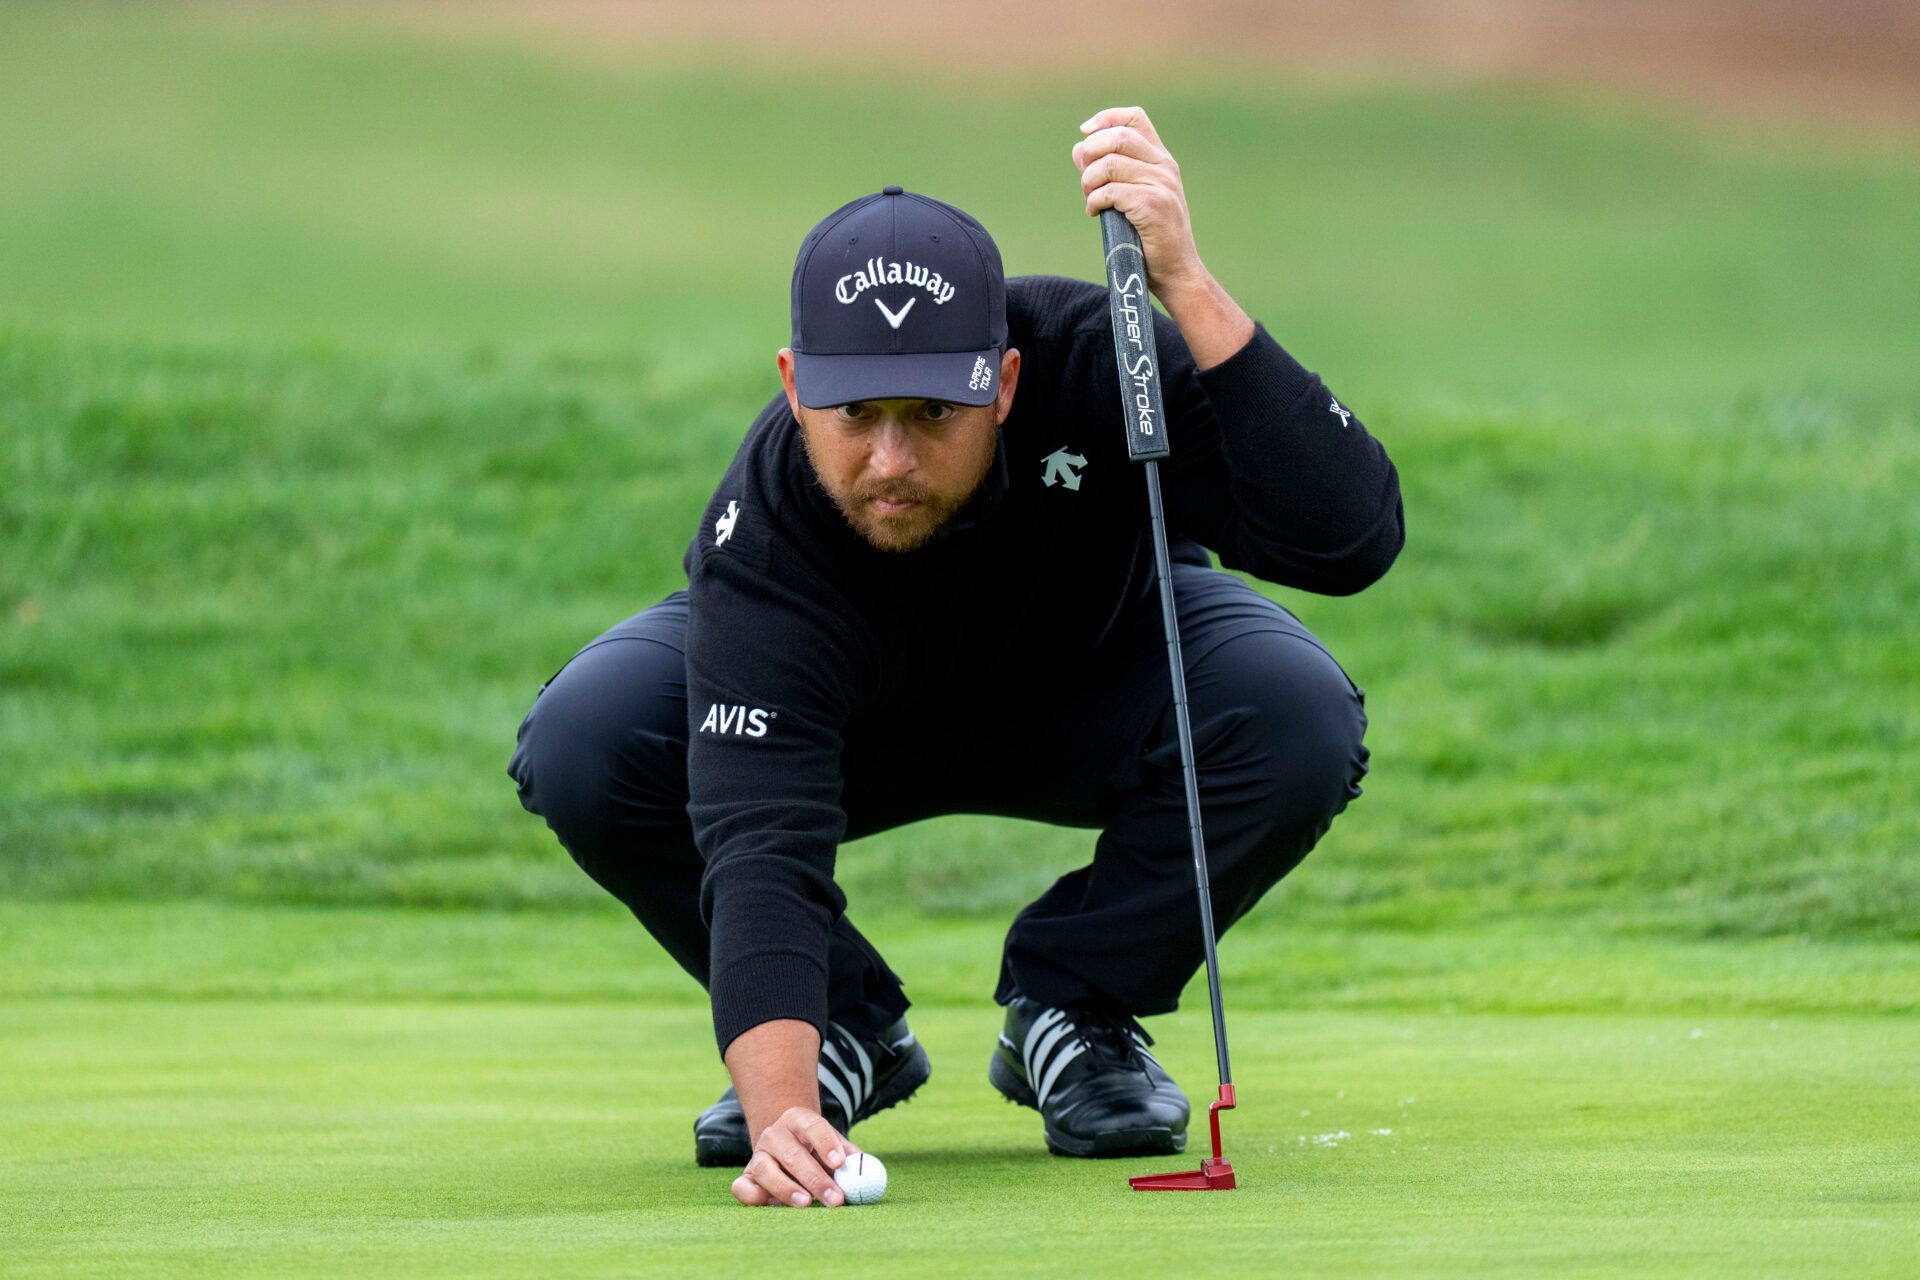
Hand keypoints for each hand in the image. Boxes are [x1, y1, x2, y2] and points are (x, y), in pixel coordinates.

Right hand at [730, 1105, 856, 1207]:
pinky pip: (742, 1187)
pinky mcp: (746, 1177)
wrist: (785, 1144)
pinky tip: (771, 1205)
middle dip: (816, 1179)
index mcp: (798, 1120)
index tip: (840, 1163)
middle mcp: (774, 1134)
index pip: (812, 1127)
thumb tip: (863, 1171)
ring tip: (806, 1204)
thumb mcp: (834, 1145)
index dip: (826, 1144)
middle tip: (835, 1200)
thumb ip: (849, 1157)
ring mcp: (758, 1155)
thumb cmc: (816, 1150)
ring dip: (787, 1189)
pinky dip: (753, 1196)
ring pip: (767, 1171)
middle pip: (793, 1154)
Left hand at [1072, 105, 1205, 302]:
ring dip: (1089, 182)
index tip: (1086, 132)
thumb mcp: (1132, 198)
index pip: (1135, 118)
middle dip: (1090, 155)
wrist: (1177, 272)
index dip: (1106, 118)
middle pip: (1117, 137)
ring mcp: (1161, 184)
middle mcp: (1164, 167)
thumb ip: (1107, 172)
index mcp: (1162, 160)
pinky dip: (1094, 201)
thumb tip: (1078, 148)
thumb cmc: (1151, 238)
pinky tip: (1095, 213)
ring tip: (1091, 201)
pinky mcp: (1152, 204)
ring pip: (1109, 164)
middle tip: (1086, 181)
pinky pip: (1110, 191)